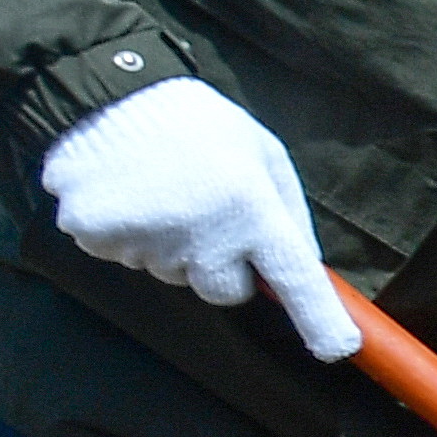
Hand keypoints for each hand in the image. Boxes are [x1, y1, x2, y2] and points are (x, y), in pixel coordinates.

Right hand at [39, 78, 356, 360]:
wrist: (110, 90)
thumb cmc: (200, 124)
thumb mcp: (263, 154)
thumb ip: (288, 211)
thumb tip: (306, 267)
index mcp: (252, 208)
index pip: (294, 280)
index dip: (319, 319)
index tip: (338, 346)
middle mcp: (202, 234)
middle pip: (226, 292)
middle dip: (224, 266)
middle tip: (209, 212)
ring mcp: (146, 240)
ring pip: (174, 273)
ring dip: (174, 245)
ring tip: (164, 190)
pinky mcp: (98, 237)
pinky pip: (126, 257)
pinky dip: (130, 234)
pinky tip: (131, 194)